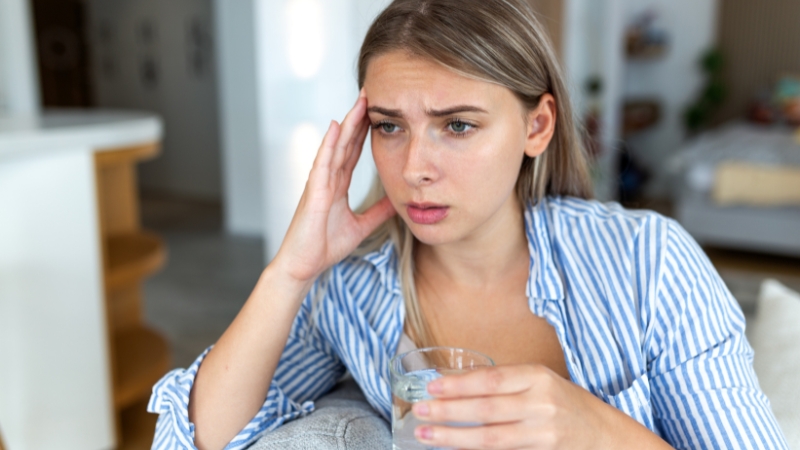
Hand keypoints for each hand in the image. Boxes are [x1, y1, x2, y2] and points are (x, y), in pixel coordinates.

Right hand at [272, 93, 395, 283]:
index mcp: (337, 186)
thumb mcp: (360, 226)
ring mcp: (319, 183)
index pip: (353, 152)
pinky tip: (337, 127)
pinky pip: (323, 163)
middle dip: (358, 119)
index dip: (364, 131)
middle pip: (345, 143)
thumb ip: (376, 212)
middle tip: (371, 94)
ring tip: (359, 102)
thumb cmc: (323, 247)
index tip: (377, 112)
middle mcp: (327, 179)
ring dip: (348, 124)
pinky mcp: (314, 192)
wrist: (303, 266)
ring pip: (336, 147)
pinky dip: (330, 144)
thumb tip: (396, 201)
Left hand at [409, 365, 618, 449]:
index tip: (431, 387)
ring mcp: (544, 432)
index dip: (459, 384)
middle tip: (419, 411)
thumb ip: (505, 383)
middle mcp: (542, 403)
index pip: (491, 379)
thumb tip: (457, 383)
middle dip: (448, 411)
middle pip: (486, 409)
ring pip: (491, 438)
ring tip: (427, 435)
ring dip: (454, 437)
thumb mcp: (541, 382)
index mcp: (538, 377)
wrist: (607, 436)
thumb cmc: (567, 405)